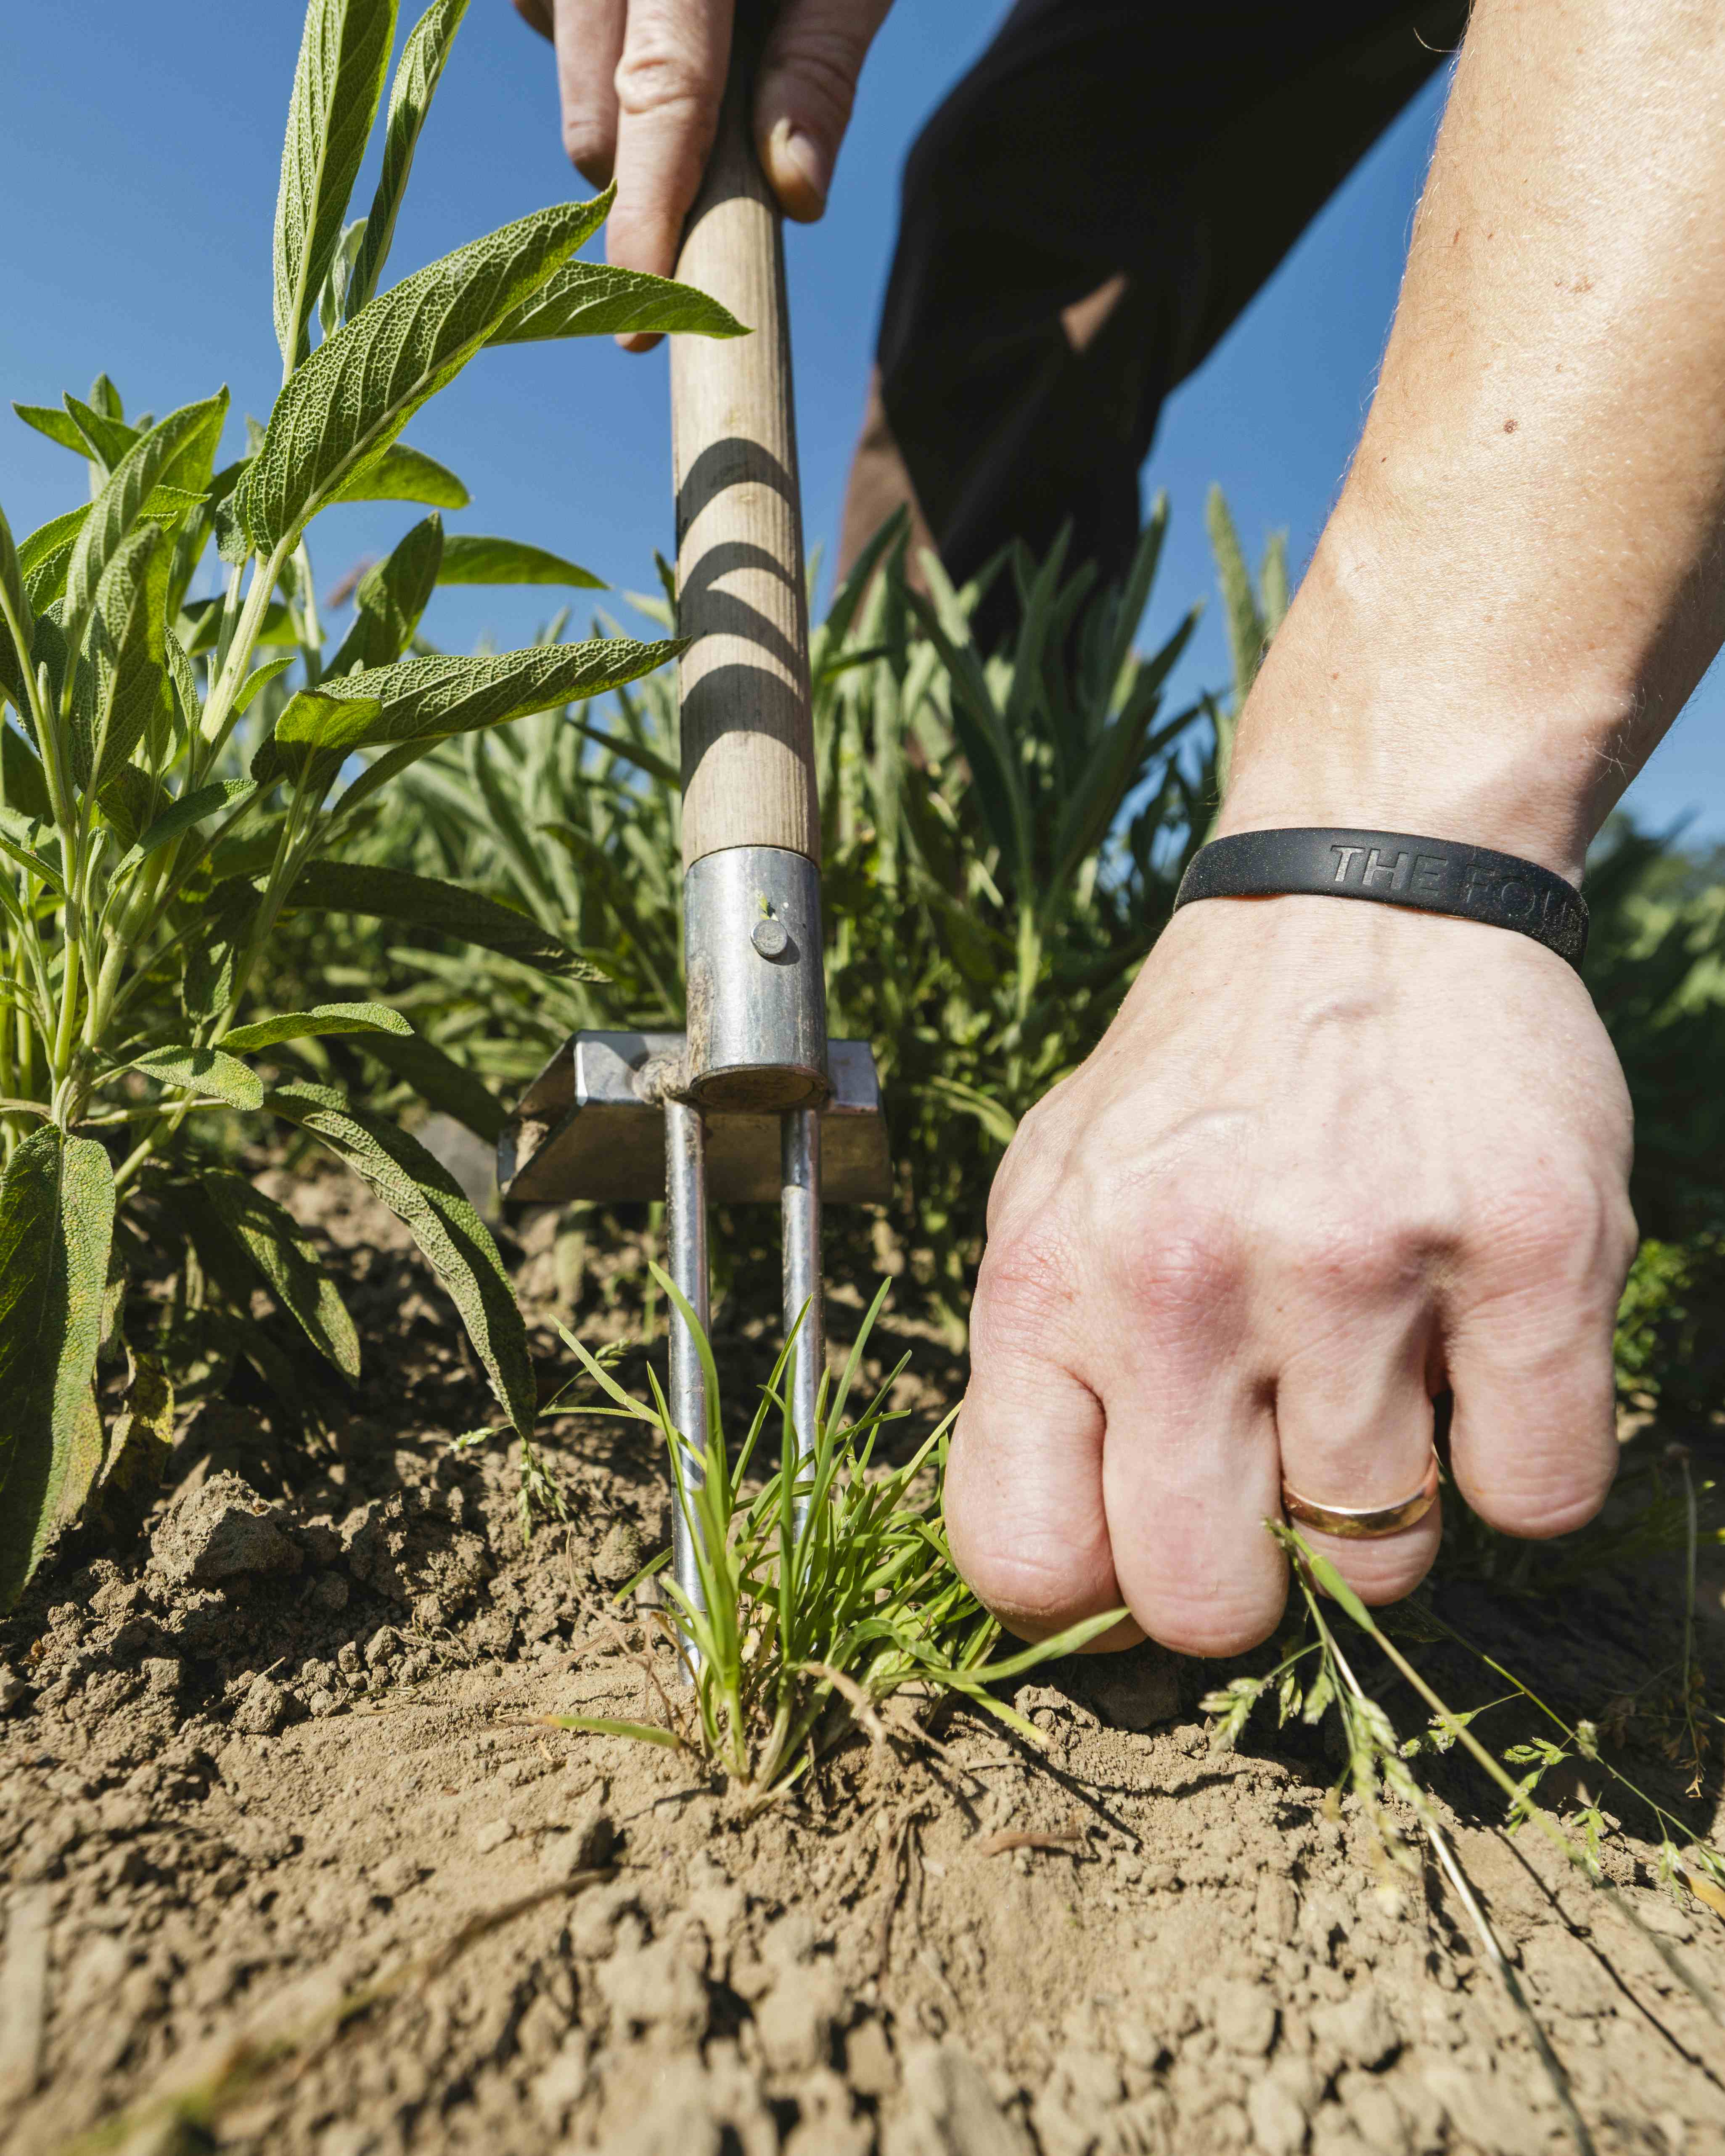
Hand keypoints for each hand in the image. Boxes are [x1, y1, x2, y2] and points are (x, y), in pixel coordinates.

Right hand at [513, 0, 891, 342]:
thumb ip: (822, 63)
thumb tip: (795, 195)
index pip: (663, 90)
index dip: (651, 210)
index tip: (644, 316)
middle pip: (592, 94)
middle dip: (638, 157)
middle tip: (706, 148)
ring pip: (557, 43)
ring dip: (613, 74)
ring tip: (695, 20)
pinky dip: (590, 20)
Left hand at [946, 894, 1634, 1654]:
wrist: (1361, 895)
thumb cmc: (1200, 1082)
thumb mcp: (1057, 1197)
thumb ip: (1043, 1376)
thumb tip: (1063, 1578)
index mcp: (1052, 1277)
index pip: (1023, 1561)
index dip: (1090, 1598)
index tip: (1140, 1551)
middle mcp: (1186, 1279)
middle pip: (1208, 1607)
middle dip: (1251, 1580)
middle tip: (1276, 1479)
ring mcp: (1361, 1266)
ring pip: (1381, 1562)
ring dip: (1386, 1500)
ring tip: (1379, 1367)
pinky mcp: (1527, 1251)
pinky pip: (1535, 1497)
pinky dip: (1517, 1460)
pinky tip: (1478, 1358)